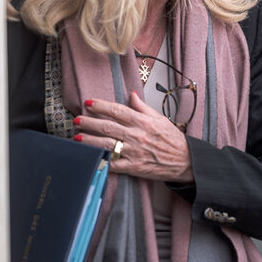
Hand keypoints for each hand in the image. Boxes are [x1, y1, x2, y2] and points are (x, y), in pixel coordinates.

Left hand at [73, 92, 194, 183]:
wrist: (185, 161)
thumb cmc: (173, 139)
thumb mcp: (160, 118)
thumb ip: (142, 107)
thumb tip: (131, 95)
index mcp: (143, 121)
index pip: (117, 110)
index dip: (101, 105)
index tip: (88, 103)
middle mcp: (137, 135)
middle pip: (108, 126)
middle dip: (89, 122)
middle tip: (77, 119)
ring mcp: (134, 152)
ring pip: (107, 144)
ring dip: (90, 140)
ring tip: (77, 137)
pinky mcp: (133, 167)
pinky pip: (114, 164)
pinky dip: (101, 161)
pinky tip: (90, 157)